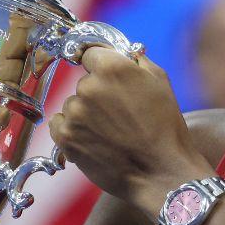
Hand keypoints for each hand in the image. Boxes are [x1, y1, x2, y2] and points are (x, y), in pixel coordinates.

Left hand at [48, 47, 211, 213]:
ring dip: (86, 113)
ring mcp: (75, 113)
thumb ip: (136, 60)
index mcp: (112, 68)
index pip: (91, 53)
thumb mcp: (161, 82)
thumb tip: (121, 52)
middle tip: (120, 113)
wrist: (161, 172)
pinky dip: (72, 129)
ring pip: (73, 104)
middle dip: (98, 92)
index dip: (101, 65)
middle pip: (84, 81)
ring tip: (111, 131)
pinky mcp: (66, 137)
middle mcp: (89, 87)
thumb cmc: (165, 128)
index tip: (108, 77)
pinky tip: (95, 139)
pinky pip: (59, 123)